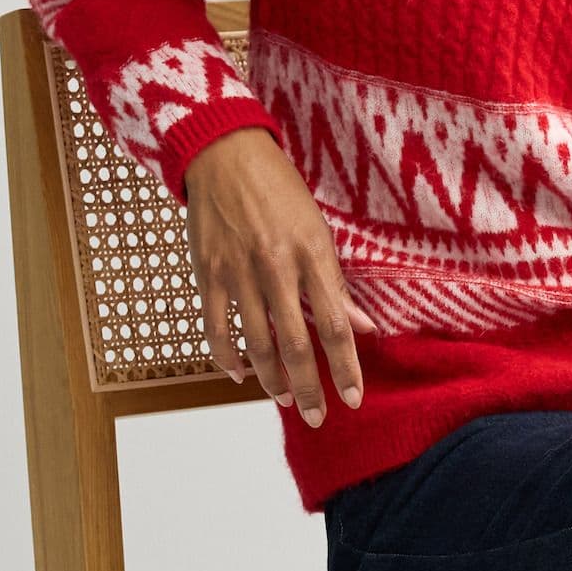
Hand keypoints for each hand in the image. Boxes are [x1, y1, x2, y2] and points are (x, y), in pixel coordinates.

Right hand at [184, 126, 378, 428]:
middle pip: (297, 344)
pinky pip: (217, 329)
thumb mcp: (319, 229)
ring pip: (257, 344)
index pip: (336, 323)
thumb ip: (336, 283)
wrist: (225, 155)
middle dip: (311, 387)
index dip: (346, 365)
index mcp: (312, 254)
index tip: (355, 396)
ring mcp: (238, 273)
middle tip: (320, 415)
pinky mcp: (207, 275)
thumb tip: (364, 326)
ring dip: (272, 380)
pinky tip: (241, 374)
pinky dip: (229, 358)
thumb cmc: (280, 190)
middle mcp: (276, 267)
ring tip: (287, 399)